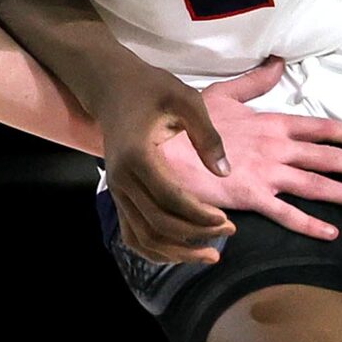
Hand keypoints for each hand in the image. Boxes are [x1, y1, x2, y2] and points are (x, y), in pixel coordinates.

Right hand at [97, 74, 237, 266]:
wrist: (112, 87)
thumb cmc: (151, 89)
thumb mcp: (185, 100)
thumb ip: (207, 135)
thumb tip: (225, 172)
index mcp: (137, 156)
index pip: (170, 199)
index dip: (200, 215)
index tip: (227, 220)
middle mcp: (121, 179)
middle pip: (157, 224)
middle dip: (195, 235)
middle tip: (228, 232)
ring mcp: (117, 191)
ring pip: (143, 237)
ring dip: (176, 252)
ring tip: (209, 254)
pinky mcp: (118, 196)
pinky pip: (133, 235)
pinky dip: (157, 251)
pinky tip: (183, 252)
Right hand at [188, 57, 341, 240]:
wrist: (163, 148)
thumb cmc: (189, 122)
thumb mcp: (224, 95)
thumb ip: (255, 81)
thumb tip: (279, 61)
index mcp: (271, 124)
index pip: (319, 127)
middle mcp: (277, 149)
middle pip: (328, 157)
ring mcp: (266, 174)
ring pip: (316, 185)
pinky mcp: (251, 198)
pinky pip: (286, 214)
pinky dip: (310, 225)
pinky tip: (332, 233)